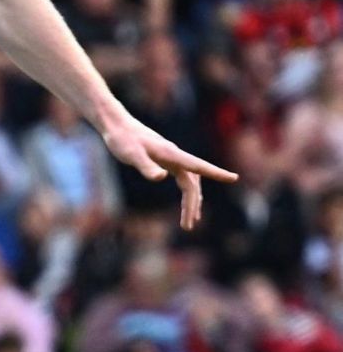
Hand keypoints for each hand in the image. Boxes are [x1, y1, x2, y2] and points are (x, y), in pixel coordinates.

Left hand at [98, 111, 236, 229]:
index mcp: (172, 154)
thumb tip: (162, 178)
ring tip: (189, 222)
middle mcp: (176, 156)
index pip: (199, 166)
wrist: (116, 125)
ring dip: (191, 202)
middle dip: (192, 205)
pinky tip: (187, 202)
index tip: (234, 178)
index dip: (217, 173)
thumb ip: (146, 166)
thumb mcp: (131, 155)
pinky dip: (187, 192)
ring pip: (189, 182)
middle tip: (188, 226)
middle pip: (192, 183)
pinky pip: (183, 178)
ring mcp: (172, 158)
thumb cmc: (122, 139)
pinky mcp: (166, 160)